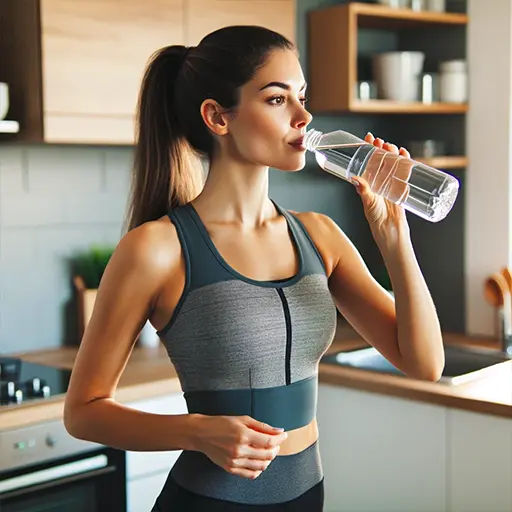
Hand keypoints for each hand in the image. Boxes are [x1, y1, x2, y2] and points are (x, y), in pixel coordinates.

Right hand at [192, 415, 287, 478]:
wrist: (202, 433)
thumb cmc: (221, 424)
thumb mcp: (243, 419)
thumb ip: (262, 426)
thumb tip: (278, 431)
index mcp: (243, 434)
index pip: (269, 441)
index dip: (280, 439)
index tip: (283, 436)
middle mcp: (239, 449)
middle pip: (268, 455)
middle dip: (276, 448)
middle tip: (276, 443)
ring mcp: (235, 461)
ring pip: (261, 466)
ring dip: (269, 459)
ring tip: (267, 451)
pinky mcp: (230, 468)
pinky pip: (251, 474)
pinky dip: (259, 469)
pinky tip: (259, 461)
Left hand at [352, 132, 411, 246]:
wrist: (391, 230)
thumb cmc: (376, 219)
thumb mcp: (368, 202)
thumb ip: (363, 190)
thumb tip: (354, 178)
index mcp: (368, 182)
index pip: (367, 161)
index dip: (367, 149)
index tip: (368, 138)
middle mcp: (378, 181)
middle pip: (380, 159)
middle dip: (381, 148)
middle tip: (381, 142)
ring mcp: (391, 183)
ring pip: (392, 163)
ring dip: (392, 153)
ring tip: (391, 146)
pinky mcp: (402, 186)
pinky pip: (404, 171)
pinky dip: (405, 161)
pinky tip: (404, 154)